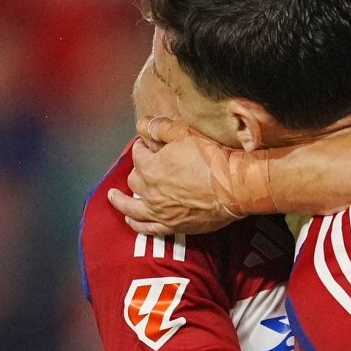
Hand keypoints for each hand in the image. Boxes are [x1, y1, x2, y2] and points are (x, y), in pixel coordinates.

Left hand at [107, 117, 239, 235]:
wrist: (236, 186)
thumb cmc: (214, 159)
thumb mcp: (187, 134)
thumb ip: (161, 128)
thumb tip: (143, 123)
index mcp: (151, 167)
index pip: (138, 154)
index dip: (143, 146)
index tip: (148, 144)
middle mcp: (150, 191)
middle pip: (135, 179)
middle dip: (138, 169)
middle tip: (146, 164)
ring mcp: (160, 211)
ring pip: (132, 207)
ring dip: (122, 200)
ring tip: (114, 196)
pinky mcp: (172, 225)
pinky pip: (147, 227)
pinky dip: (136, 223)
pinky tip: (131, 220)